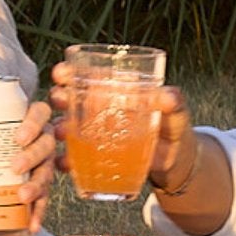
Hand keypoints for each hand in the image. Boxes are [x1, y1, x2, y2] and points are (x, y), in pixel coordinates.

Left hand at [14, 97, 54, 225]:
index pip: (40, 113)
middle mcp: (41, 137)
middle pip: (46, 145)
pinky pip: (42, 198)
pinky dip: (38, 213)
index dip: (33, 124)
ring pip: (47, 172)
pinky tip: (31, 226)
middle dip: (33, 157)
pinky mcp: (34, 183)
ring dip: (38, 186)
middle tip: (14, 166)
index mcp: (29, 114)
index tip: (18, 136)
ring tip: (22, 196)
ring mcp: (41, 162)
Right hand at [47, 61, 190, 187]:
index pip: (89, 76)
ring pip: (68, 127)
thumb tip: (168, 96)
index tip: (62, 73)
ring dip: (59, 128)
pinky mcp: (95, 158)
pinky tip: (63, 163)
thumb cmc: (173, 130)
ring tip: (61, 132)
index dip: (71, 72)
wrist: (175, 163)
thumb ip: (174, 103)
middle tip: (59, 100)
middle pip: (71, 99)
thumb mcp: (176, 114)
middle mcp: (100, 110)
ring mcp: (95, 134)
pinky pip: (74, 158)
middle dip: (60, 97)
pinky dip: (65, 160)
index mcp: (116, 92)